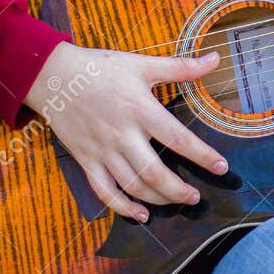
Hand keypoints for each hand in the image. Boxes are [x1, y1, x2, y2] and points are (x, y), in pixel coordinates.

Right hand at [23, 43, 227, 222]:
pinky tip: (141, 214)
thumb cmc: (99, 69)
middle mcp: (122, 134)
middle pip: (154, 173)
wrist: (52, 76)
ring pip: (133, 186)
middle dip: (179, 190)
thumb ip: (181, 67)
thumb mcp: (141, 64)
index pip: (178, 139)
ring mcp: (102, 150)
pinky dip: (123, 208)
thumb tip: (215, 58)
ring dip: (158, 199)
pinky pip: (105, 192)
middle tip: (196, 197)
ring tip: (177, 201)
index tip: (221, 167)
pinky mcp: (86, 160)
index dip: (203, 156)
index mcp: (140, 109)